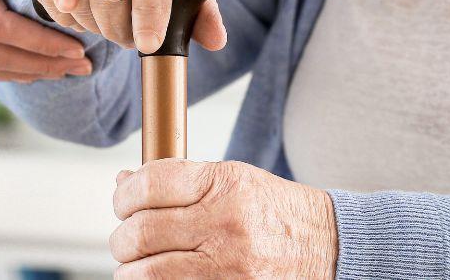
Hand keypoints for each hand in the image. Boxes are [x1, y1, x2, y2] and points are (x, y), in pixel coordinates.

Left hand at [109, 160, 337, 278]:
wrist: (326, 246)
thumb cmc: (275, 211)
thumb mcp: (234, 179)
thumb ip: (179, 180)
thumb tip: (124, 181)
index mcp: (226, 185)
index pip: (150, 185)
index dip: (124, 194)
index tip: (124, 201)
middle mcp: (226, 224)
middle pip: (140, 232)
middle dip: (123, 237)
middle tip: (128, 236)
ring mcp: (227, 266)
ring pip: (147, 272)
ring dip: (131, 269)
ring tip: (139, 262)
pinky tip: (158, 277)